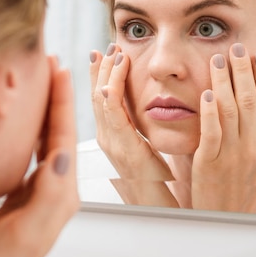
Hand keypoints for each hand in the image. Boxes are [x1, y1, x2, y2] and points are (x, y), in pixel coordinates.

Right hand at [0, 58, 78, 256]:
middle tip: (49, 65)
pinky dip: (28, 131)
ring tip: (36, 84)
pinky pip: (29, 153)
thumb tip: (62, 153)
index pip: (63, 136)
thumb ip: (49, 191)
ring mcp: (38, 190)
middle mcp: (55, 187)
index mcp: (62, 191)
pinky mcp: (20, 195)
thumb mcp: (29, 227)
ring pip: (45, 140)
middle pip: (58, 132)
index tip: (58, 68)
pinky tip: (19, 122)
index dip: (61, 101)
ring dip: (43, 111)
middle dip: (55, 98)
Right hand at [91, 44, 177, 205]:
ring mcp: (112, 145)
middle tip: (105, 46)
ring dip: (106, 75)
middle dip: (100, 69)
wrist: (160, 210)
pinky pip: (114, 119)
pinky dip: (110, 98)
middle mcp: (107, 139)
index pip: (100, 98)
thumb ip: (141, 129)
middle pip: (96, 95)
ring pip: (102, 102)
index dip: (99, 74)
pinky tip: (110, 83)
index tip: (102, 52)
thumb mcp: (146, 148)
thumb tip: (144, 108)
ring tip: (112, 53)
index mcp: (112, 136)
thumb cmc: (157, 181)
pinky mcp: (124, 152)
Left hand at [191, 43, 255, 213]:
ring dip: (223, 81)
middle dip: (242, 71)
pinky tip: (206, 92)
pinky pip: (210, 132)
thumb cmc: (253, 195)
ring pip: (229, 110)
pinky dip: (209, 110)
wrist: (231, 224)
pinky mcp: (209, 164)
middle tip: (235, 48)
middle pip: (250, 100)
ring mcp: (232, 156)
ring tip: (216, 60)